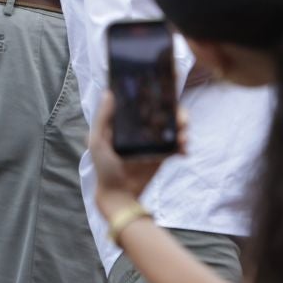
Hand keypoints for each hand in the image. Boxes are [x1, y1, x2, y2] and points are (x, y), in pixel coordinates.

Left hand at [89, 92, 184, 213]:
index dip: (158, 95)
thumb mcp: (98, 141)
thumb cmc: (104, 167)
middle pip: (166, 113)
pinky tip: (184, 151)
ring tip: (184, 137)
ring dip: (183, 129)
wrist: (118, 194)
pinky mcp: (163, 155)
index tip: (168, 88)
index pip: (146, 103)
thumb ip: (102, 118)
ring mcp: (155, 141)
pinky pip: (177, 146)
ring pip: (174, 128)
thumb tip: (108, 92)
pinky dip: (183, 146)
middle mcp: (144, 128)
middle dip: (178, 113)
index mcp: (129, 122)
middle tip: (182, 119)